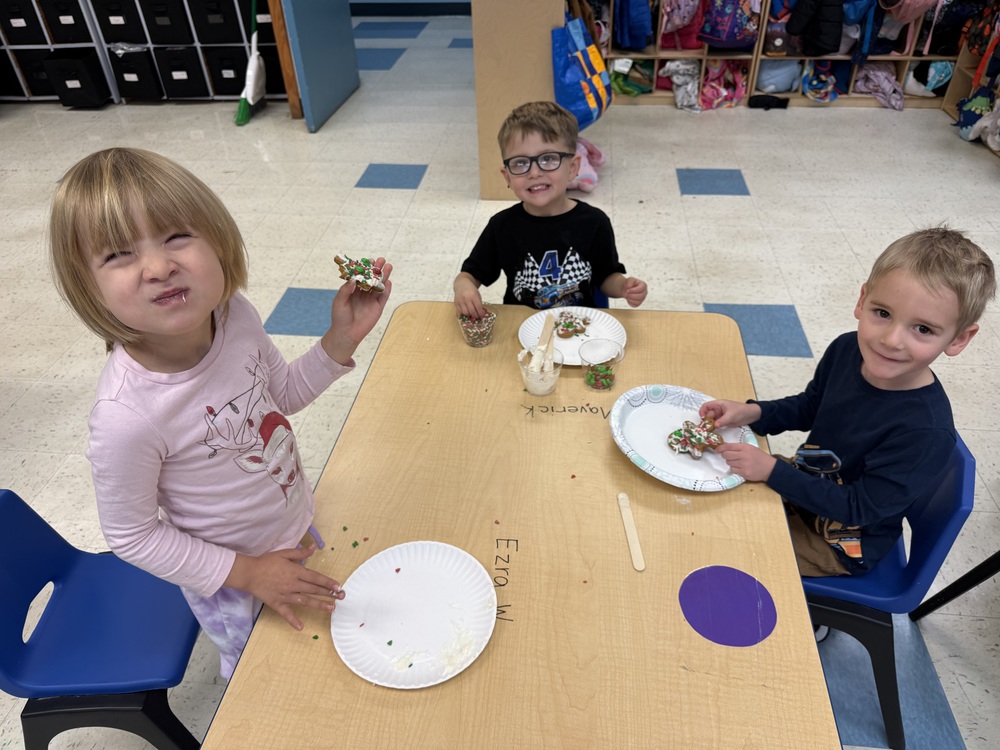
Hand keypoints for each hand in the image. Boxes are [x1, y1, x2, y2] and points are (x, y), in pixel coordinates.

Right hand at [226, 546, 345, 630]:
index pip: (316, 578)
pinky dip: (293, 620)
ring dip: (319, 605)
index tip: (339, 586)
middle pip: (314, 590)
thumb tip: (314, 548)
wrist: (249, 573)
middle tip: (341, 597)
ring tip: (331, 608)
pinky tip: (301, 627)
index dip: (328, 582)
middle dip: (329, 593)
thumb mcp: (284, 553)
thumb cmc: (267, 561)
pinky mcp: (277, 603)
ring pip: (305, 601)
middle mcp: (293, 584)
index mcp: (296, 572)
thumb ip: (300, 553)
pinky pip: (286, 613)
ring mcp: (286, 595)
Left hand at [322, 258, 392, 364]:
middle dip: (377, 269)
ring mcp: (371, 300)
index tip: (369, 260)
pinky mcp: (378, 308)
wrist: (346, 334)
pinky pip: (383, 297)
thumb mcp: (339, 302)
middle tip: (381, 260)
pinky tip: (389, 282)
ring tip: (389, 266)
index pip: (361, 276)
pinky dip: (387, 290)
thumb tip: (353, 279)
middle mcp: (363, 293)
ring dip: (384, 276)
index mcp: (353, 290)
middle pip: (372, 279)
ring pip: (379, 286)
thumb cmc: (339, 317)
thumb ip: (345, 290)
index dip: (365, 268)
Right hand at [454, 276, 485, 318]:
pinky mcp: (456, 303)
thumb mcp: (477, 295)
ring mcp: (460, 301)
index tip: (482, 316)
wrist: (461, 284)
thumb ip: (479, 303)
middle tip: (477, 317)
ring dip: (469, 315)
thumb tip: (480, 313)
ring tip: (471, 314)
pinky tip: (465, 315)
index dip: (481, 314)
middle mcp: (466, 298)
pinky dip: (462, 315)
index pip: (478, 307)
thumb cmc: (471, 290)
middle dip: (476, 316)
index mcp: (473, 296)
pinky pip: (458, 312)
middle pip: (472, 312)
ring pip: (465, 313)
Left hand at [622, 277, 647, 306]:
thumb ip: (629, 281)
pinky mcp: (639, 303)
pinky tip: (628, 299)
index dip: (633, 290)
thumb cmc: (629, 284)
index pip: (641, 289)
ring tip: (627, 295)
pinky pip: (635, 305)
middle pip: (640, 296)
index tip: (627, 290)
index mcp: (644, 285)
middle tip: (626, 293)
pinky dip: (630, 302)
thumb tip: (629, 287)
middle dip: (631, 295)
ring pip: (638, 302)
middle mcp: (645, 292)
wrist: (626, 289)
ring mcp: (642, 298)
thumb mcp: (629, 280)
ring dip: (630, 299)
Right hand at [699, 399, 760, 428]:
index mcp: (719, 405)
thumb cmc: (741, 411)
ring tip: (709, 431)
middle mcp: (718, 410)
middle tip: (706, 428)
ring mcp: (721, 416)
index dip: (702, 411)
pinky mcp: (724, 422)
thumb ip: (722, 420)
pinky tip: (713, 432)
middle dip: (706, 420)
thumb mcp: (731, 415)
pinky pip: (717, 424)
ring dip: (710, 425)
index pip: (706, 406)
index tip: (702, 418)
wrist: (751, 415)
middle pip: (708, 414)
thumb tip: (714, 426)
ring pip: (712, 420)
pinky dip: (714, 428)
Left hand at [716, 443, 776, 482]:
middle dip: (725, 455)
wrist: (769, 468)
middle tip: (729, 456)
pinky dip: (735, 468)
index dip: (721, 448)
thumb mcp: (750, 448)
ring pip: (728, 462)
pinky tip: (741, 467)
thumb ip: (738, 447)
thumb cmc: (759, 457)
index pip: (728, 446)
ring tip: (738, 462)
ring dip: (730, 462)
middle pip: (726, 455)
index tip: (717, 449)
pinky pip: (733, 469)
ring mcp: (743, 465)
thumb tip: (724, 446)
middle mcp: (743, 455)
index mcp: (745, 447)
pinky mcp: (744, 473)